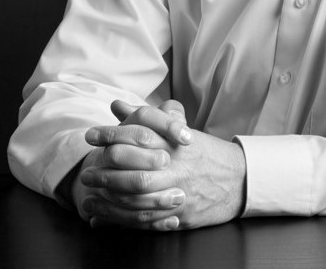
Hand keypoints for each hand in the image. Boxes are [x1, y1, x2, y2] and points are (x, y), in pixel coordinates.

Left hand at [79, 100, 246, 229]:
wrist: (238, 179)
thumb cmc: (203, 154)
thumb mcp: (178, 131)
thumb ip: (146, 119)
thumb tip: (117, 105)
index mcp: (174, 141)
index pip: (137, 132)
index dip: (110, 134)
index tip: (91, 135)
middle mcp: (175, 164)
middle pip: (132, 165)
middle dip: (104, 169)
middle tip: (86, 171)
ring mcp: (177, 189)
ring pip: (135, 196)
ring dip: (107, 196)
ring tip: (89, 194)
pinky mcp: (179, 213)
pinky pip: (144, 219)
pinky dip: (120, 220)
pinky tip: (103, 217)